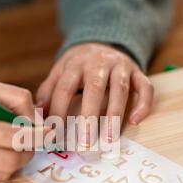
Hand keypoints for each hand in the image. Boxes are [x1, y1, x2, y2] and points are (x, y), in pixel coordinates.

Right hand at [0, 79, 37, 182]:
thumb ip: (17, 99)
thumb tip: (38, 122)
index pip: (12, 138)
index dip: (36, 136)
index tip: (50, 132)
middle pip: (10, 161)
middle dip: (29, 151)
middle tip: (33, 140)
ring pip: (4, 173)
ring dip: (18, 160)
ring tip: (16, 145)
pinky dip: (3, 167)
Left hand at [37, 43, 153, 144]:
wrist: (104, 41)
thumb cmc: (79, 65)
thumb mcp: (61, 71)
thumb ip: (48, 89)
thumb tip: (37, 113)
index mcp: (76, 63)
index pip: (65, 88)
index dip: (59, 110)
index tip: (55, 132)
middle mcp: (99, 63)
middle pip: (94, 89)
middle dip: (89, 116)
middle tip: (84, 141)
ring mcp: (121, 67)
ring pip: (120, 89)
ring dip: (115, 114)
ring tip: (109, 139)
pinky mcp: (138, 72)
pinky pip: (145, 87)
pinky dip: (143, 103)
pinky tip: (135, 120)